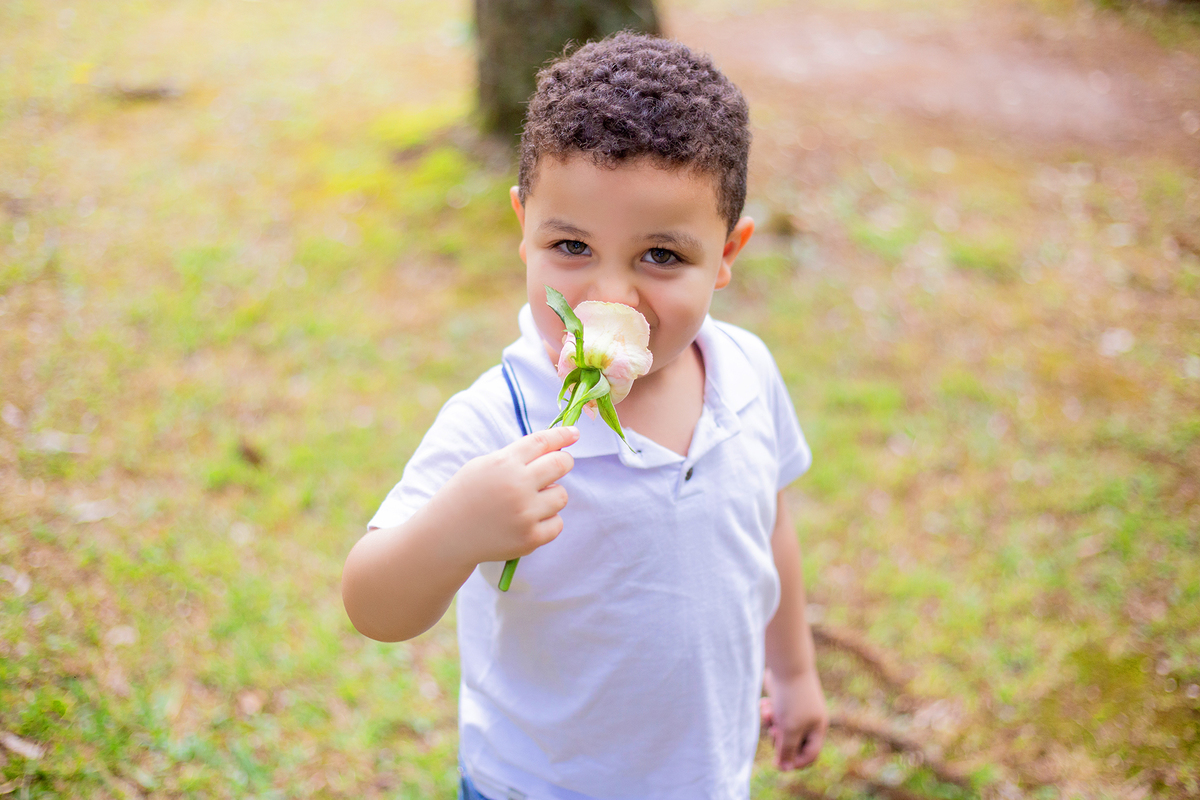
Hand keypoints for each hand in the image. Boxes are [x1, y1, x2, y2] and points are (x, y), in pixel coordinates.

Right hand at [432, 426, 578, 565]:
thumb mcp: (483, 466)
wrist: (446, 536)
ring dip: (552, 495)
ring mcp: (525, 513)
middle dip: (564, 462)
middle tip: (560, 464)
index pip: (542, 442)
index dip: (562, 435)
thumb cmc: (466, 497)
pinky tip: (528, 521)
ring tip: (530, 501)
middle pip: (560, 464)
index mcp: (503, 463)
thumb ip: (516, 457)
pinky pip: (558, 523)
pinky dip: (547, 521)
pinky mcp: (530, 538)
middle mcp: (517, 486)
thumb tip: (553, 448)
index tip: (574, 433)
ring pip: (561, 495)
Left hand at [760, 667, 827, 770]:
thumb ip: (787, 750)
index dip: (795, 761)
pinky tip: (764, 703)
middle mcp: (809, 719)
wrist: (786, 665)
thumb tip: (784, 768)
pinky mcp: (784, 700)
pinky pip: (775, 715)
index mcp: (817, 728)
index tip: (779, 760)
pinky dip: (768, 712)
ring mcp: (797, 709)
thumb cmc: (791, 698)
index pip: (810, 755)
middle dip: (779, 740)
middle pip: (793, 743)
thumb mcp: (789, 729)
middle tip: (774, 731)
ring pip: (781, 729)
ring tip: (767, 712)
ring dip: (771, 724)